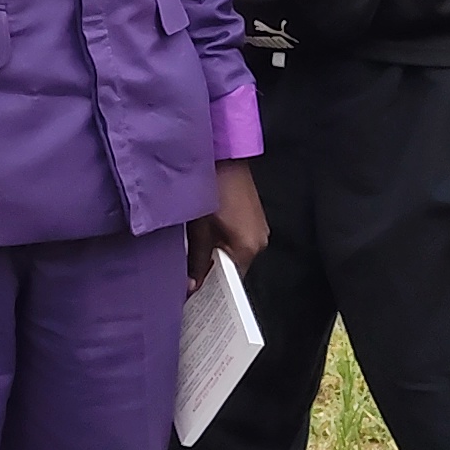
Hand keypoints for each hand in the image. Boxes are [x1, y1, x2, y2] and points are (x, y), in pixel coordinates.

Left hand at [187, 158, 269, 286]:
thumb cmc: (211, 190)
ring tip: (196, 250)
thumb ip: (197, 261)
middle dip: (213, 270)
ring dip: (218, 254)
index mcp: (248, 248)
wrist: (224, 157)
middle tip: (189, 272)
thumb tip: (193, 286)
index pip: (231, 283)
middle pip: (234, 268)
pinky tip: (207, 234)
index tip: (194, 292)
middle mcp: (260, 241)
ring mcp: (260, 228)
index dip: (211, 288)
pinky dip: (224, 241)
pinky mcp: (255, 217)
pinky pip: (239, 239)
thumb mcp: (198, 230)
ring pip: (236, 253)